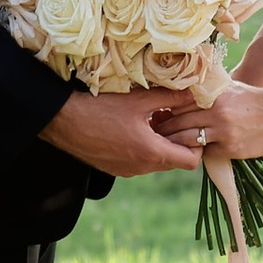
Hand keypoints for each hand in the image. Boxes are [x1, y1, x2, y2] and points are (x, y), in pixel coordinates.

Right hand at [45, 87, 203, 178]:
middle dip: (178, 141)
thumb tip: (196, 91)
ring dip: (160, 144)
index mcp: (152, 154)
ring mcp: (126, 171)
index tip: (192, 126)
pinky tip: (134, 127)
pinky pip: (138, 162)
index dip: (197, 145)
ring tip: (152, 119)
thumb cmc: (102, 109)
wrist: (64, 122)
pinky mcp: (114, 169)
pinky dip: (143, 148)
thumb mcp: (139, 100)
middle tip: (173, 118)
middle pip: (174, 162)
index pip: (191, 161)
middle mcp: (141, 168)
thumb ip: (171, 97)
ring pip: (156, 162)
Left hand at [153, 75, 262, 158]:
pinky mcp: (229, 148)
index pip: (178, 103)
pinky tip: (184, 154)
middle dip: (162, 129)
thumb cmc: (250, 99)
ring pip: (186, 139)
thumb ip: (206, 88)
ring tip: (161, 146)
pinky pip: (204, 152)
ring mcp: (223, 131)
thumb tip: (181, 85)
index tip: (151, 115)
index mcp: (213, 95)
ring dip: (172, 144)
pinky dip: (194, 153)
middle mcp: (216, 112)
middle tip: (149, 133)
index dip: (163, 110)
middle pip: (178, 122)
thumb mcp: (228, 87)